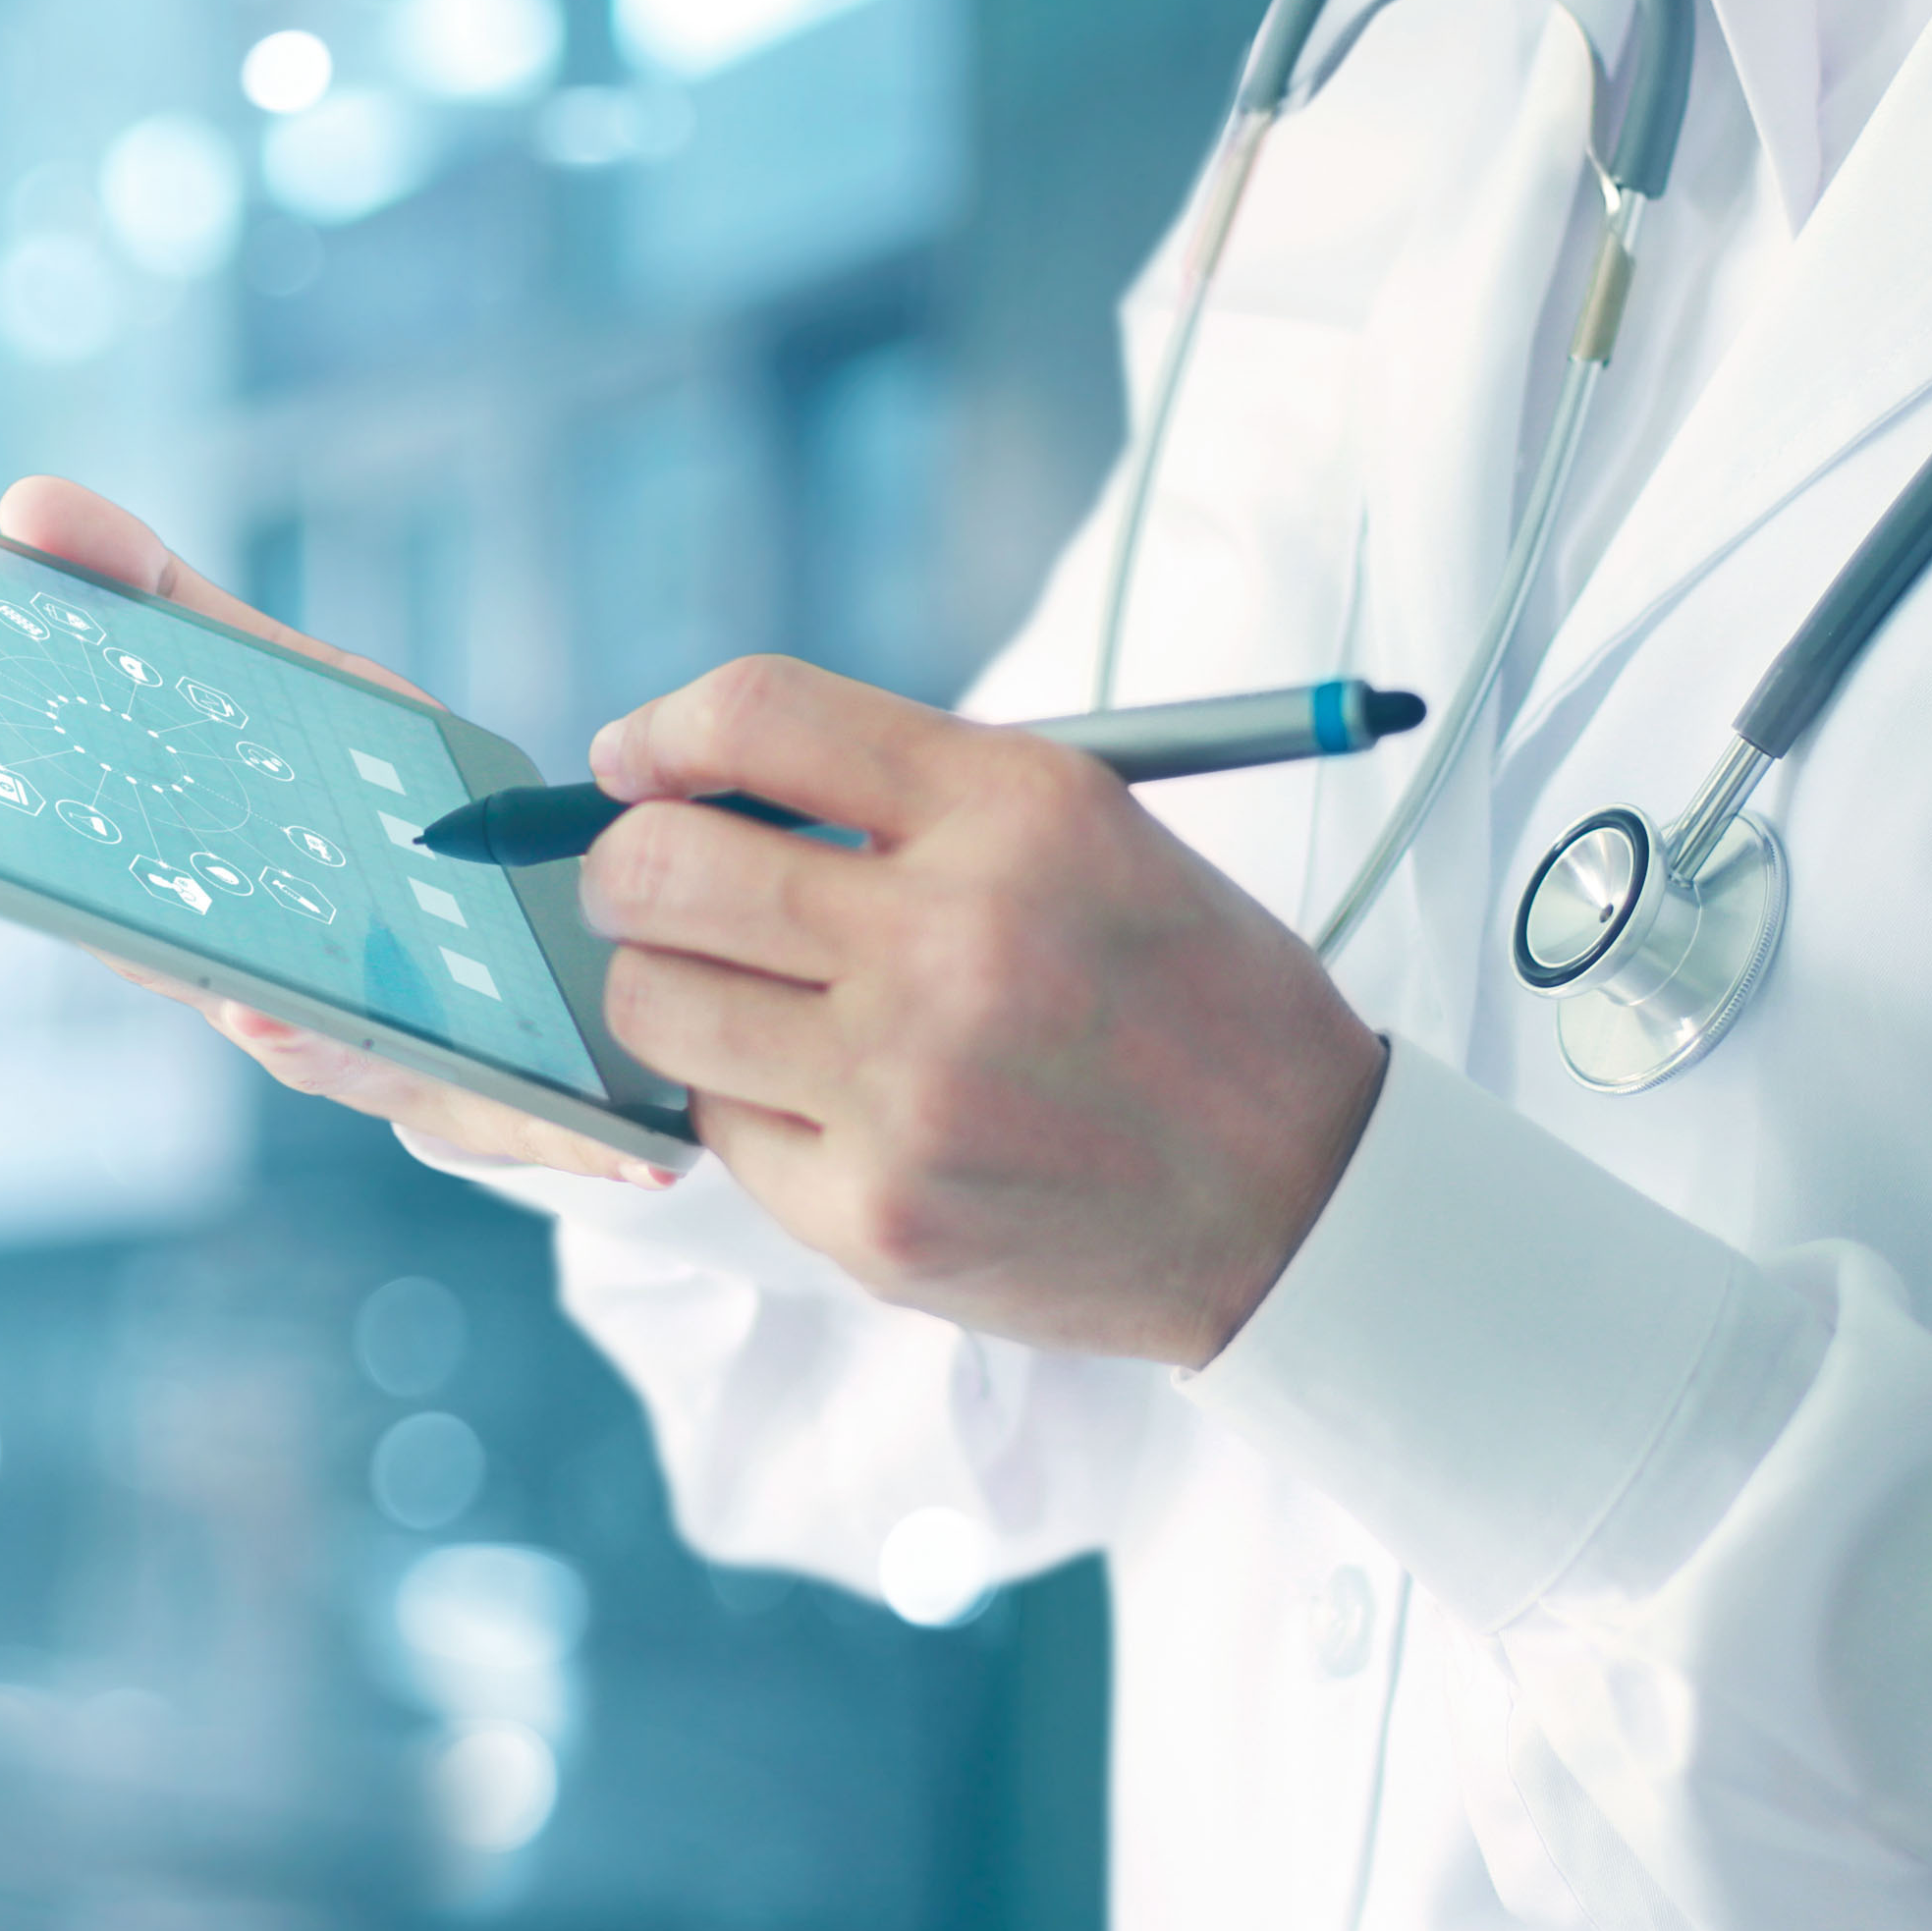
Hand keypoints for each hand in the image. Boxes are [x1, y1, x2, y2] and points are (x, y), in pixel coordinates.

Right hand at [0, 477, 679, 1189]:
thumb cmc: (362, 798)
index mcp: (226, 908)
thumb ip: (160, 599)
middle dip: (263, 1011)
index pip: (154, 927)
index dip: (124, 923)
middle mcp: (296, 1004)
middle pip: (268, 1011)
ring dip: (399, 1076)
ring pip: (390, 1077)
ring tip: (419, 1063)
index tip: (102, 907)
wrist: (495, 911)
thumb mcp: (275, 682)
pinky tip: (648, 1147)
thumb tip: (27, 504)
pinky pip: (548, 1129)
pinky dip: (588, 1141)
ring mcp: (399, 1056)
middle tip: (251, 999)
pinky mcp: (515, 1095)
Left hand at [578, 657, 1384, 1364]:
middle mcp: (955, 942)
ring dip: (672, 991)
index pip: (758, 715)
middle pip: (660, 868)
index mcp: (1021, 812)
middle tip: (654, 888)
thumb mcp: (1088, 836)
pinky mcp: (875, 1215)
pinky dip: (753, 1109)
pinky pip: (718, 1130)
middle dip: (627, 868)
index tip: (633, 763)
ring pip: (654, 1005)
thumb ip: (904, 796)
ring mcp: (907, 1091)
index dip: (663, 732)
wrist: (1304, 1201)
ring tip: (749, 1000)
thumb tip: (682, 784)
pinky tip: (842, 1108)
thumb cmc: (1180, 998)